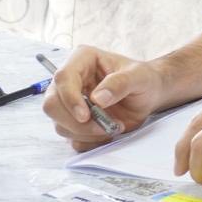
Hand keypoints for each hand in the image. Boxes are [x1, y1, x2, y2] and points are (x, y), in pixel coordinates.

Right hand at [42, 45, 164, 151]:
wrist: (149, 94)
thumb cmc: (143, 79)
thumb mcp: (139, 77)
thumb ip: (120, 83)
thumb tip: (97, 99)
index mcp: (82, 60)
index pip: (63, 78)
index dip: (70, 99)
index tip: (85, 115)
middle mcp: (70, 81)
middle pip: (52, 105)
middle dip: (76, 122)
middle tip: (104, 127)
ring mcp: (69, 103)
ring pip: (60, 125)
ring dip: (87, 132)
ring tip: (115, 125)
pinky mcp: (75, 122)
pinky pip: (72, 138)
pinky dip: (89, 141)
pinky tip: (108, 132)